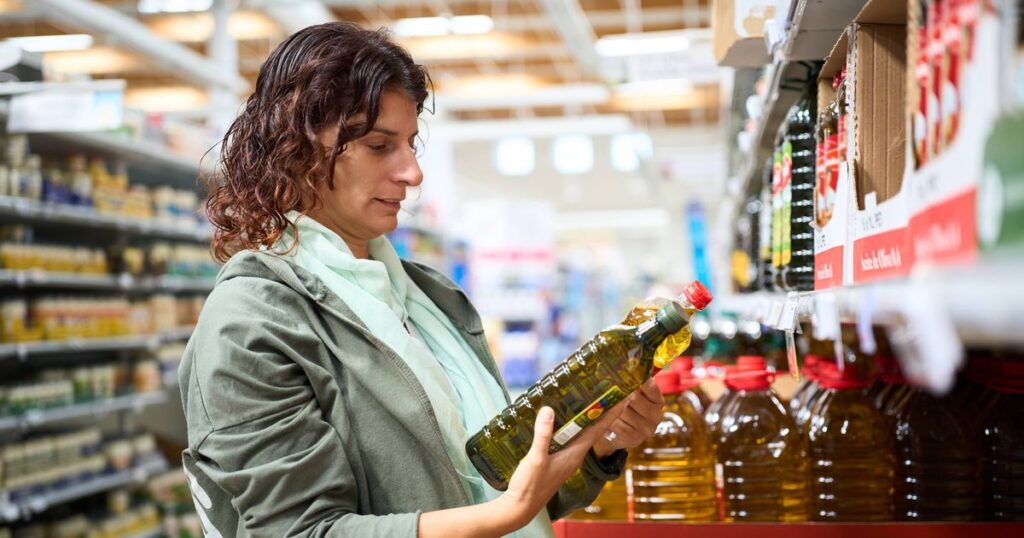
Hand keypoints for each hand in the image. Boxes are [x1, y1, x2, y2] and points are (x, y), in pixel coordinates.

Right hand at [494, 404, 624, 532]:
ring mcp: (564, 458)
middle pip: (591, 430)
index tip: (622, 399)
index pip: (597, 430)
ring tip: (586, 399)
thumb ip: (543, 434)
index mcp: (575, 454)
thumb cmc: (530, 485)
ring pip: (578, 433)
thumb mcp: (536, 458)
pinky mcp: (554, 459)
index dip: (610, 414)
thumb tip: (549, 409)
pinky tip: (559, 419)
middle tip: (604, 392)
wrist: (520, 507)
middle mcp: (573, 455)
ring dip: (584, 418)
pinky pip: (566, 438)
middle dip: (599, 412)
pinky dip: (568, 426)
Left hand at [592, 378, 663, 457]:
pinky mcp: (634, 438)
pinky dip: (611, 421)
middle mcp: (655, 415)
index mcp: (657, 401)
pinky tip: (610, 420)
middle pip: (634, 398)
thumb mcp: (633, 395)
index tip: (625, 375)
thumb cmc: (625, 408)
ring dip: (614, 408)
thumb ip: (633, 383)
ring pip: (624, 411)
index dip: (637, 380)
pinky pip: (618, 425)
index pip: (651, 387)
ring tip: (611, 407)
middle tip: (612, 391)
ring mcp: (646, 429)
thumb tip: (624, 365)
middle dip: (621, 395)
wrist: (617, 434)